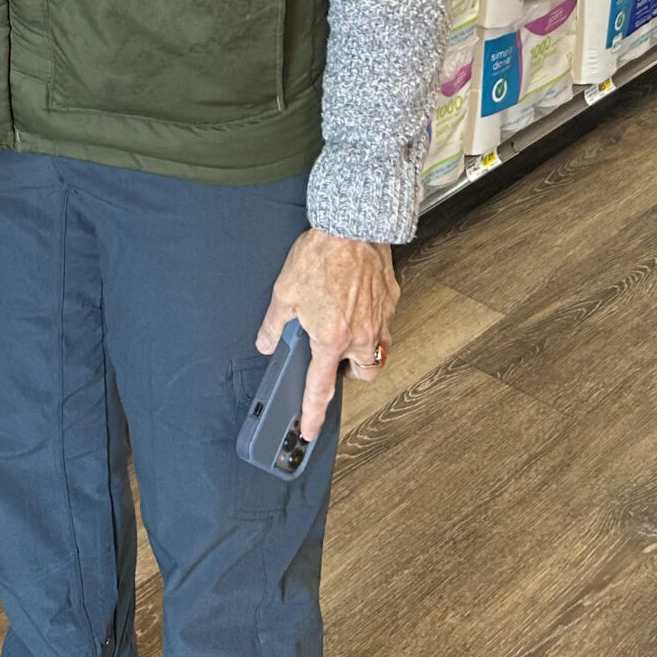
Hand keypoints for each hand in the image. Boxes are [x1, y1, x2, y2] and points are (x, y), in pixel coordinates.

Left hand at [257, 228, 398, 443]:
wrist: (352, 226)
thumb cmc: (319, 256)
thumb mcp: (284, 291)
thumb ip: (274, 324)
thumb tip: (265, 343)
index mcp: (331, 339)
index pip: (320, 388)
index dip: (313, 414)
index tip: (310, 431)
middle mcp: (360, 336)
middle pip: (362, 374)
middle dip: (349, 373)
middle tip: (333, 358)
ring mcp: (380, 319)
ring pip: (379, 351)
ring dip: (364, 349)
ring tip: (347, 330)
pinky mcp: (391, 300)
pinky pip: (384, 321)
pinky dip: (372, 318)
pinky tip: (358, 300)